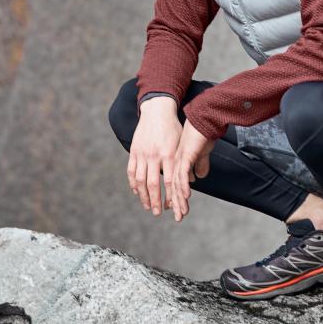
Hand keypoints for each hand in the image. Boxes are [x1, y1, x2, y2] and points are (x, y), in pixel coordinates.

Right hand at [127, 101, 180, 216]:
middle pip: (153, 184)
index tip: (172, 207)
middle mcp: (154, 155)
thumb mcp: (181, 143)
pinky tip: (137, 192)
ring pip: (140, 180)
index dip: (170, 196)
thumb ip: (184, 162)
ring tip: (147, 206)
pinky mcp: (134, 151)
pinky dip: (133, 184)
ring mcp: (142, 153)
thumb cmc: (173, 127)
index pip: (169, 181)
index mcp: (168, 154)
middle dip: (155, 200)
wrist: (157, 110)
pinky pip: (131, 171)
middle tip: (157, 213)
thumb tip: (191, 180)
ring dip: (143, 196)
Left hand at [169, 120, 214, 222]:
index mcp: (178, 161)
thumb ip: (199, 164)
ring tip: (181, 212)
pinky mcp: (185, 155)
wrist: (203, 117)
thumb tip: (198, 177)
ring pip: (177, 183)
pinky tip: (185, 196)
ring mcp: (179, 158)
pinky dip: (184, 186)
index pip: (175, 183)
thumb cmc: (203, 132)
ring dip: (179, 199)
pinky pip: (183, 173)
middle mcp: (175, 161)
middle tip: (178, 217)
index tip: (178, 209)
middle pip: (173, 186)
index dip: (177, 197)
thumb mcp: (201, 152)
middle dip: (176, 203)